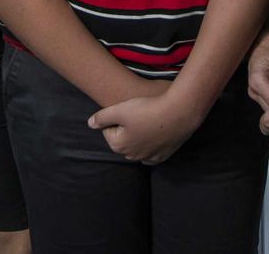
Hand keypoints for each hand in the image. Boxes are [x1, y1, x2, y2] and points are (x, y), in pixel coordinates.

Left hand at [88, 91, 202, 164]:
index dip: (116, 117)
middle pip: (123, 139)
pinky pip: (152, 153)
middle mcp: (132, 156)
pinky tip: (155, 133)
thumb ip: (101, 117)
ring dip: (139, 136)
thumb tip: (90, 123)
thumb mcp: (119, 109)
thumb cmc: (146, 109)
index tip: (127, 109)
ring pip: (137, 146)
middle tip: (138, 112)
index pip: (108, 130)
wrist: (177, 113)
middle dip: (126, 128)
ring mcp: (148, 158)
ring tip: (148, 119)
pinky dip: (151, 144)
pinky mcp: (163, 156)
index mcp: (119, 146)